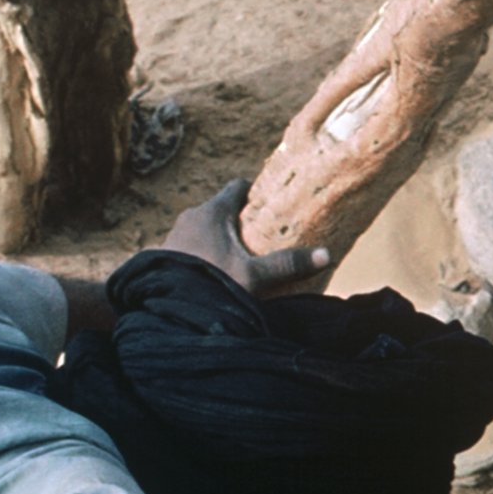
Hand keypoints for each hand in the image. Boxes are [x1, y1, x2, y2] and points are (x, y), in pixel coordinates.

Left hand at [165, 179, 331, 296]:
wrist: (165, 306)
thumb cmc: (211, 283)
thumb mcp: (254, 276)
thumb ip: (288, 264)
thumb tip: (326, 255)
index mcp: (213, 211)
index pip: (238, 188)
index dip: (256, 193)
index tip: (272, 204)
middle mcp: (192, 216)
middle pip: (223, 209)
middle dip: (241, 220)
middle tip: (263, 237)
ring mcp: (176, 234)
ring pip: (206, 227)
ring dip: (222, 238)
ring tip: (241, 257)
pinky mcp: (166, 252)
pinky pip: (192, 244)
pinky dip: (206, 251)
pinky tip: (217, 271)